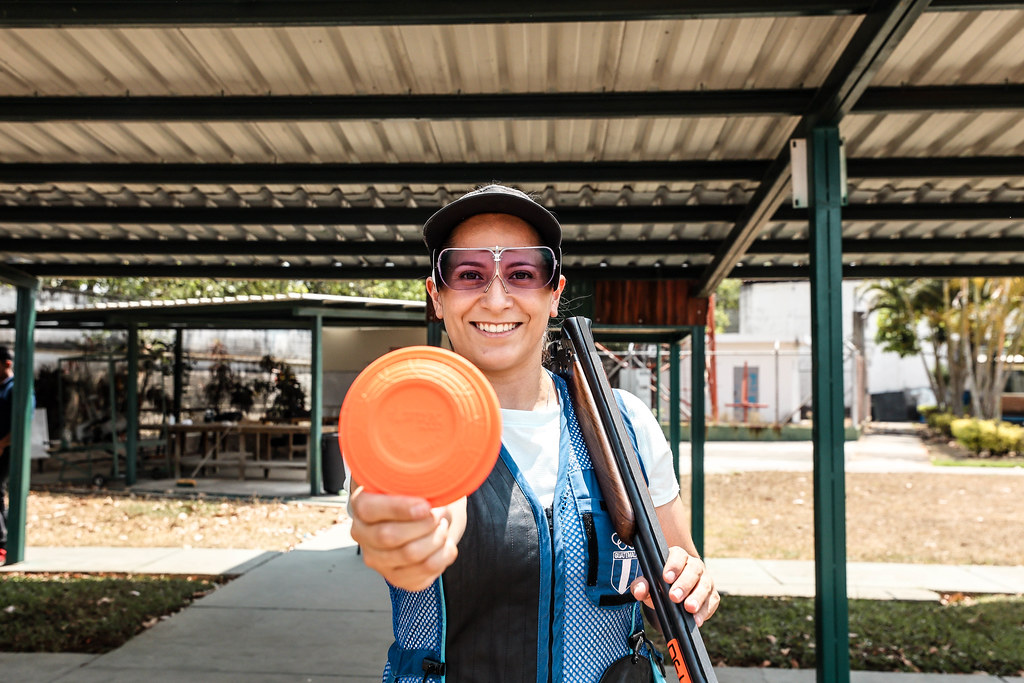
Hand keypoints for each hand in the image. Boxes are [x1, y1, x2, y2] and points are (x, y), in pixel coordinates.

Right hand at [348, 486, 465, 592]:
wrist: (427, 514)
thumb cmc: (417, 494)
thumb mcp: (413, 479)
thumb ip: (414, 477)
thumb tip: (429, 475)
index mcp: (361, 505)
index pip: (369, 509)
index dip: (399, 508)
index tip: (425, 505)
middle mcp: (363, 534)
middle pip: (389, 536)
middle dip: (424, 524)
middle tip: (440, 513)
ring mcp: (377, 559)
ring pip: (410, 555)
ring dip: (436, 538)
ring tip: (442, 525)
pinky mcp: (397, 577)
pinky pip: (424, 572)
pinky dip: (443, 555)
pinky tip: (445, 542)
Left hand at [629, 547, 719, 626]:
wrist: (674, 596)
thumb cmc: (661, 585)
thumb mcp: (650, 584)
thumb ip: (642, 585)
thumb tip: (639, 591)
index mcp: (678, 557)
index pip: (678, 556)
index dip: (673, 565)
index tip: (666, 578)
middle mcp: (694, 566)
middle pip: (693, 571)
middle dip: (684, 584)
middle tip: (674, 597)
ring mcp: (706, 580)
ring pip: (704, 586)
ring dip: (697, 598)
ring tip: (688, 608)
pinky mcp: (712, 595)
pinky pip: (711, 602)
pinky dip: (704, 611)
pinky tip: (697, 619)